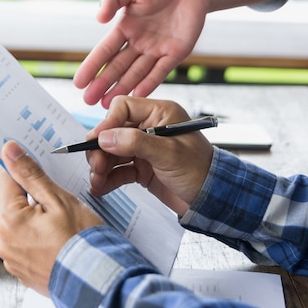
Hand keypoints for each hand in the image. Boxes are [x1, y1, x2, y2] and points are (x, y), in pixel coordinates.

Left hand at [0, 141, 104, 295]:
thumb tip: (9, 151)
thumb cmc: (82, 243)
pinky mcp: (22, 271)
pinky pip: (25, 244)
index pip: (4, 178)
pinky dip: (38, 237)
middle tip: (56, 195)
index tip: (14, 149)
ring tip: (62, 223)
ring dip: (35, 217)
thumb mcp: (59, 200)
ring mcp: (11, 259)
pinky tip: (58, 238)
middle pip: (12, 203)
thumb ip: (31, 174)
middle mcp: (3, 241)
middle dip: (30, 195)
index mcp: (8, 220)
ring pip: (20, 224)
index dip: (13, 161)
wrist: (97, 283)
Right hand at [73, 0, 207, 107]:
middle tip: (88, 101)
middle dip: (103, 84)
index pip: (105, 51)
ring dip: (122, 88)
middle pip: (117, 67)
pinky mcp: (174, 54)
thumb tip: (98, 18)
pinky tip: (137, 95)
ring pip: (135, 74)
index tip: (79, 83)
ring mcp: (156, 51)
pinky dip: (149, 83)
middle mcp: (138, 43)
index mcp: (125, 28)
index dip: (92, 67)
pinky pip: (160, 72)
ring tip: (107, 105)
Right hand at [86, 96, 212, 214]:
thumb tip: (104, 137)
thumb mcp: (168, 153)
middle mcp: (150, 127)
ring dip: (101, 166)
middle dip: (101, 150)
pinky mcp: (142, 167)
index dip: (107, 124)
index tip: (95, 141)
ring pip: (112, 152)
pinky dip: (108, 178)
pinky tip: (100, 187)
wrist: (212, 199)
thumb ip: (135, 143)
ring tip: (96, 181)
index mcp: (160, 113)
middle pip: (113, 131)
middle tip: (95, 167)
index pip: (123, 108)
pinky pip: (119, 169)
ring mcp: (145, 148)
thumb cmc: (200, 171)